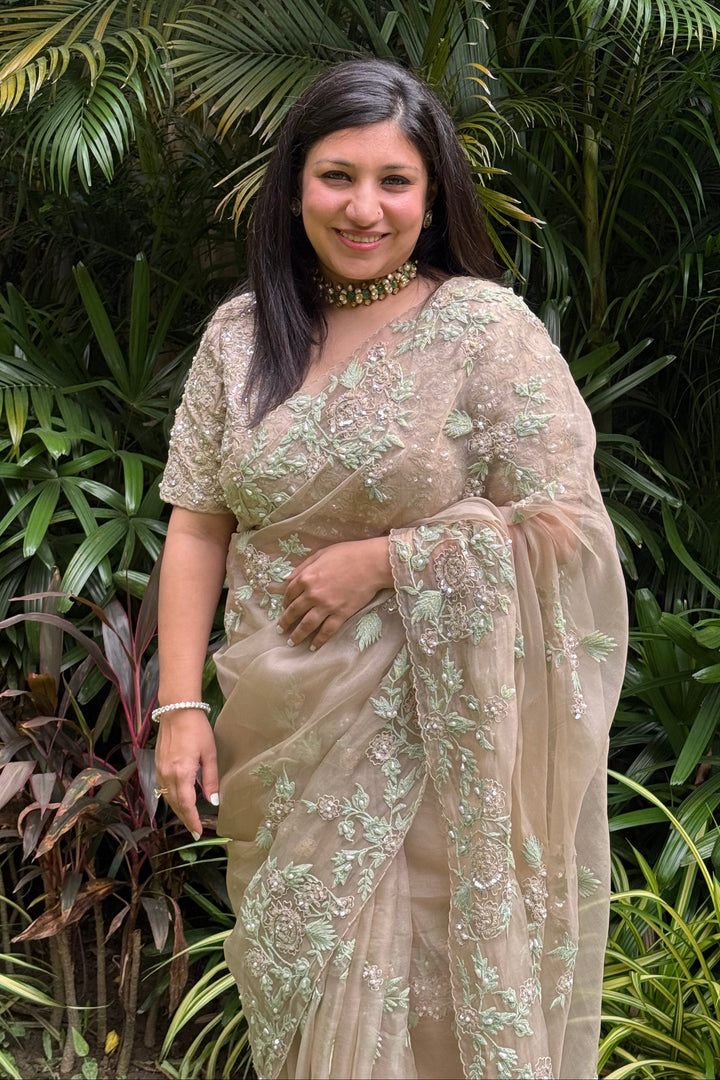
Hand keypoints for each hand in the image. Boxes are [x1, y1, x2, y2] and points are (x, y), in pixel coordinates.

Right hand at [154, 709, 218, 838]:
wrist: (178, 710)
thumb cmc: (197, 730)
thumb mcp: (210, 754)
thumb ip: (211, 780)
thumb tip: (213, 802)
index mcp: (182, 773)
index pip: (186, 804)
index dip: (192, 820)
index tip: (198, 832)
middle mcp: (167, 774)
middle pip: (175, 804)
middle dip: (185, 818)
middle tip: (194, 830)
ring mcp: (160, 770)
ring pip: (166, 797)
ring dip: (177, 809)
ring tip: (188, 818)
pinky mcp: (157, 765)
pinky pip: (162, 788)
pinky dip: (170, 797)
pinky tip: (178, 800)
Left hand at [274, 537, 391, 649]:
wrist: (372, 563)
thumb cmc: (349, 554)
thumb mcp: (321, 554)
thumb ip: (303, 566)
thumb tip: (287, 578)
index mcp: (307, 577)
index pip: (290, 593)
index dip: (285, 602)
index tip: (285, 608)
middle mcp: (313, 594)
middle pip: (294, 612)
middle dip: (285, 622)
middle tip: (280, 630)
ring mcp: (327, 606)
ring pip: (307, 625)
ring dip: (297, 635)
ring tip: (291, 642)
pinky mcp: (341, 614)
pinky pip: (327, 631)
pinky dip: (319, 640)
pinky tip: (313, 647)